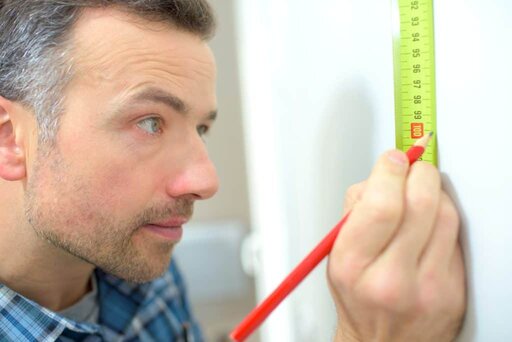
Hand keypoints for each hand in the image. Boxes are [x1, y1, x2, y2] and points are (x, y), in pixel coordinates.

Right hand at [327, 150, 465, 341]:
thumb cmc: (357, 298)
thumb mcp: (335, 256)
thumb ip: (354, 212)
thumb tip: (381, 175)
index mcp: (353, 266)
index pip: (381, 205)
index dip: (390, 170)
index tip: (394, 157)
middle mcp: (391, 279)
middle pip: (420, 203)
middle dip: (418, 171)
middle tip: (412, 166)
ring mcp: (428, 287)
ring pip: (445, 214)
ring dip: (434, 191)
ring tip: (420, 192)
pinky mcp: (454, 291)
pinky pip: (457, 236)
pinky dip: (444, 218)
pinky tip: (430, 221)